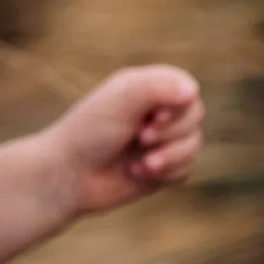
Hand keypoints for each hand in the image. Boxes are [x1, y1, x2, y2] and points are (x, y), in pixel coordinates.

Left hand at [46, 65, 203, 217]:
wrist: (68, 176)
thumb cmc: (89, 133)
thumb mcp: (120, 101)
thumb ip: (156, 88)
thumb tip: (191, 91)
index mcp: (145, 87)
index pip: (187, 88)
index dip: (178, 105)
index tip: (152, 116)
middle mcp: (155, 111)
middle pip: (195, 116)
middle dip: (171, 132)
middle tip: (140, 138)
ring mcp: (160, 140)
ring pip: (194, 144)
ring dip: (169, 156)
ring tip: (140, 165)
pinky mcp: (161, 168)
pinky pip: (186, 169)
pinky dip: (166, 174)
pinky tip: (137, 174)